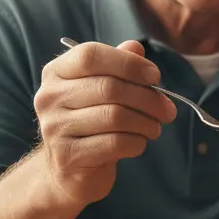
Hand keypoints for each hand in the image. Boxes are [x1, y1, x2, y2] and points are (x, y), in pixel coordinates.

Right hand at [33, 40, 176, 207]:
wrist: (70, 171)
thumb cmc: (92, 124)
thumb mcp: (103, 91)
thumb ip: (117, 67)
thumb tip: (136, 48)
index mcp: (56, 73)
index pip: (91, 56)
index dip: (128, 63)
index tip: (155, 77)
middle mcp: (49, 97)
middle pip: (109, 88)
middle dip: (148, 99)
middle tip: (168, 110)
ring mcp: (55, 128)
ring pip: (115, 117)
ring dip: (146, 123)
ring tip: (155, 128)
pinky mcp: (68, 156)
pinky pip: (115, 143)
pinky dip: (137, 143)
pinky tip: (139, 143)